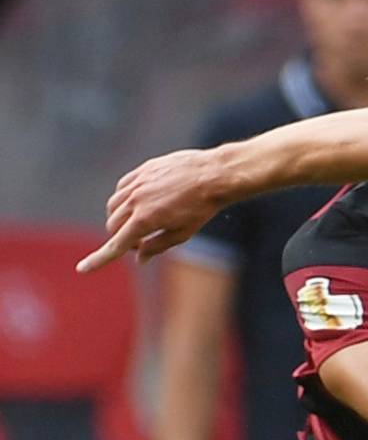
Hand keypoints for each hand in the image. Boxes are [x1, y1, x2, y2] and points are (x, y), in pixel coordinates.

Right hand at [76, 149, 227, 272]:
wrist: (213, 175)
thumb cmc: (201, 208)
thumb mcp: (182, 234)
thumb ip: (157, 246)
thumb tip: (138, 258)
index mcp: (145, 220)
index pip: (116, 245)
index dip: (98, 259)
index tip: (82, 269)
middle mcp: (135, 200)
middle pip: (113, 226)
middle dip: (122, 238)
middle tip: (143, 242)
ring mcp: (137, 183)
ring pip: (113, 206)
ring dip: (120, 219)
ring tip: (142, 223)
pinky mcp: (142, 170)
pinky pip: (122, 188)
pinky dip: (124, 200)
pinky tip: (139, 203)